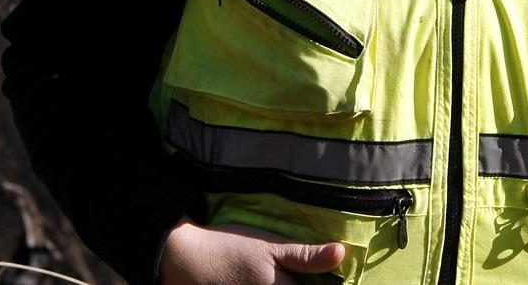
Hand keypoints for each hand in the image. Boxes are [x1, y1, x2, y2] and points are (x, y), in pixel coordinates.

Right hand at [161, 220, 345, 284]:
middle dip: (302, 283)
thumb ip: (305, 255)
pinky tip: (268, 280)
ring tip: (279, 276)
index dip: (323, 283)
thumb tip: (341, 252)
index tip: (328, 278)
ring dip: (287, 284)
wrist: (186, 261)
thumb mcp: (269, 247)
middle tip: (298, 274)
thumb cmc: (231, 249)